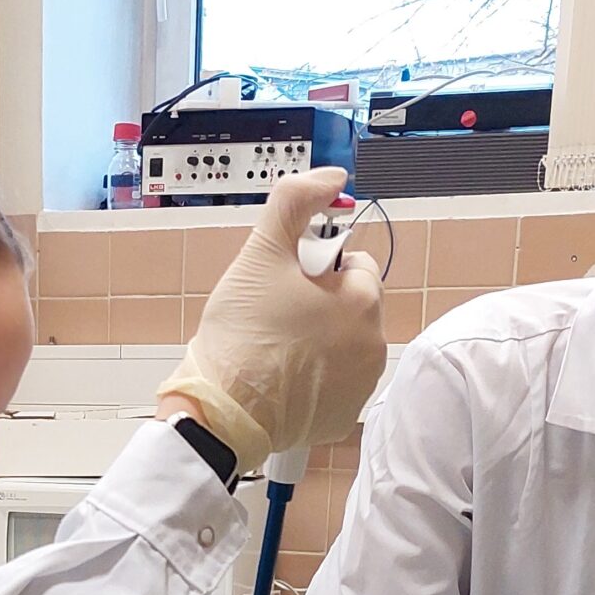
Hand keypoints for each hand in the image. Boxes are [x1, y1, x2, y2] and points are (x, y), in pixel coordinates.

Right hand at [156, 170, 385, 471]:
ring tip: (278, 350)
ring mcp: (361, 385)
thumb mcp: (261, 251)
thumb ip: (295, 201)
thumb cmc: (241, 335)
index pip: (356, 265)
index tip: (287, 284)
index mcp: (362, 300)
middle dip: (322, 305)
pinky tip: (284, 380)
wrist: (221, 411)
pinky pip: (337, 385)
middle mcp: (373, 345)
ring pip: (345, 346)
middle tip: (277, 317)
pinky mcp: (344, 417)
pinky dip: (317, 380)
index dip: (318, 268)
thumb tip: (332, 177)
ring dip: (322, 342)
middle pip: (352, 307)